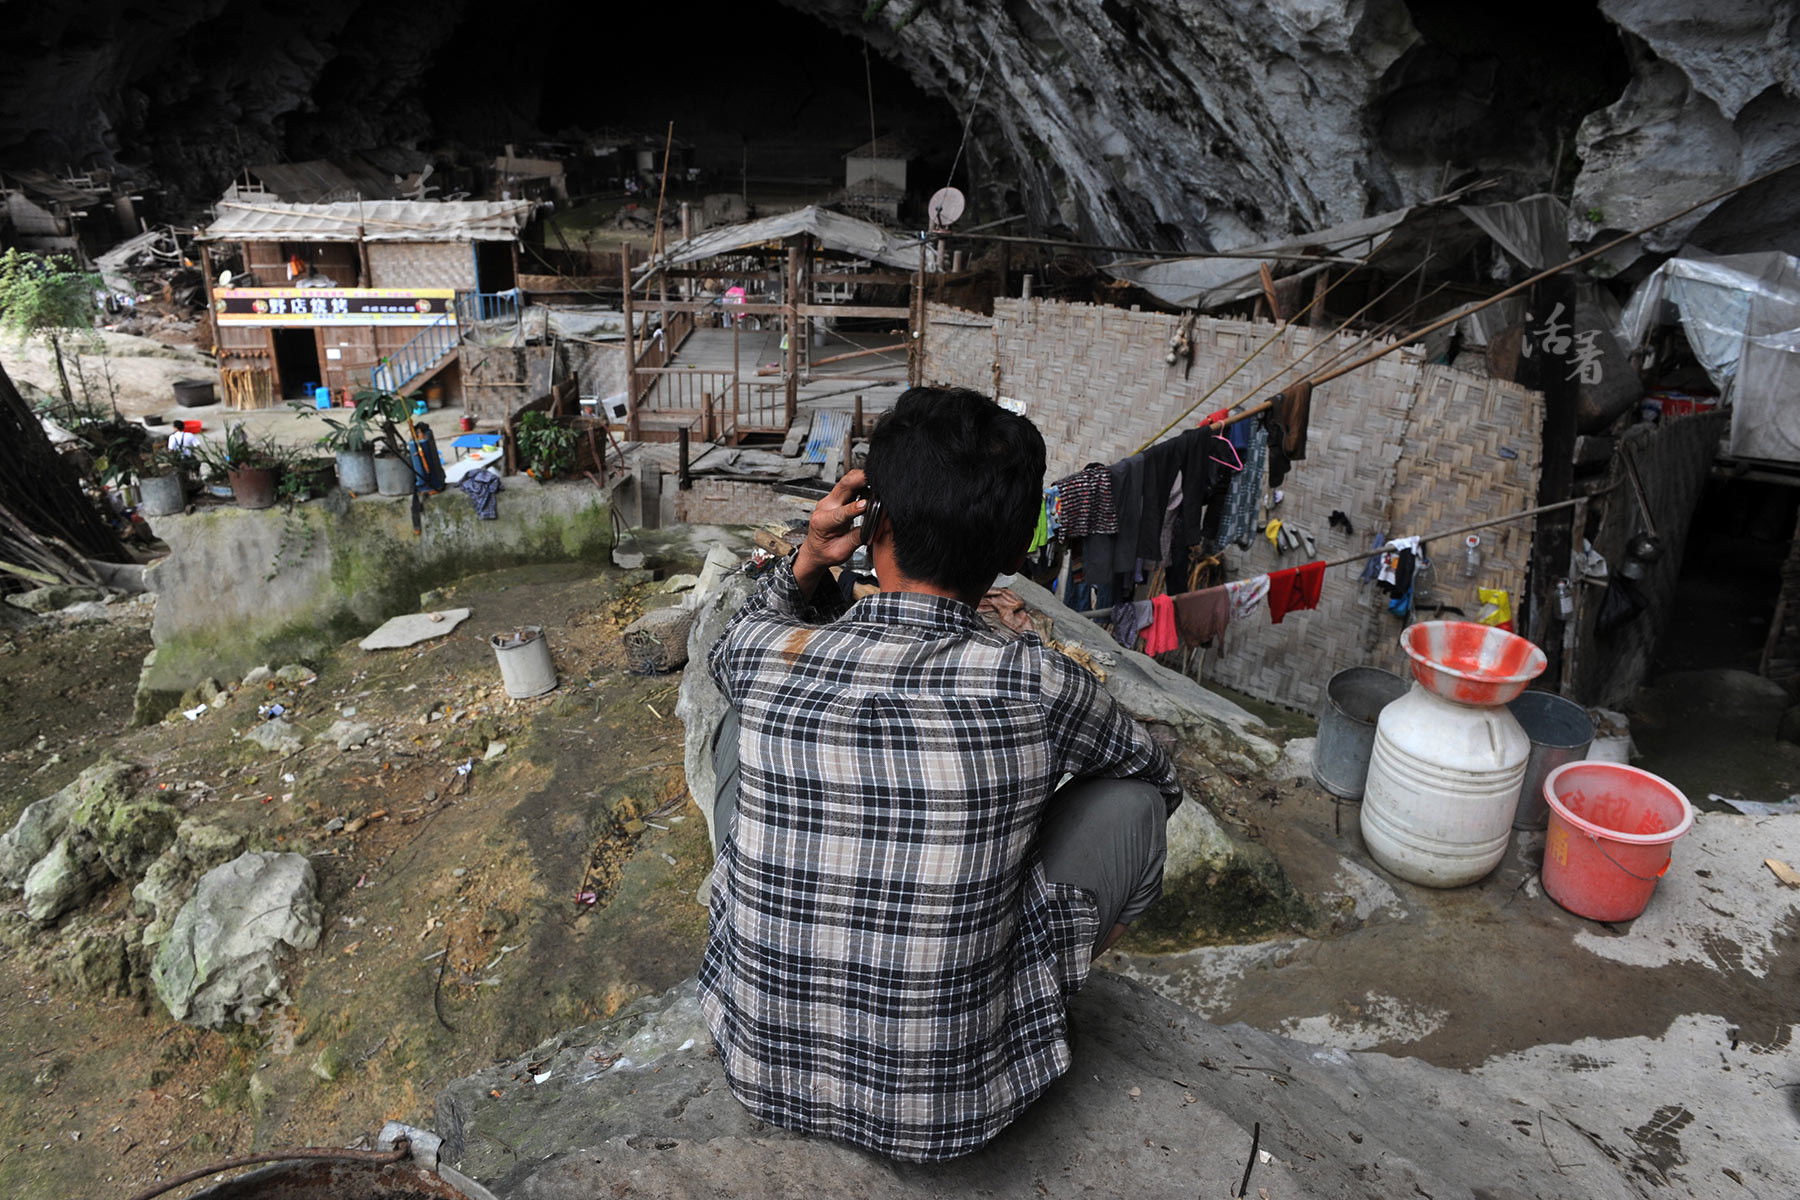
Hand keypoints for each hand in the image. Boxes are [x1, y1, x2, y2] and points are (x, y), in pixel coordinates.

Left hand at [793, 468, 867, 595]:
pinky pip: (849, 486)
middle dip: (859, 479)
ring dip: (861, 478)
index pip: (840, 513)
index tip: (866, 505)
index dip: (854, 508)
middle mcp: (825, 507)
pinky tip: (871, 484)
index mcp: (822, 522)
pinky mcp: (837, 499)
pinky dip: (861, 482)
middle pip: (843, 486)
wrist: (815, 550)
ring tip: (876, 479)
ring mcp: (830, 501)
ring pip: (846, 482)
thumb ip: (856, 538)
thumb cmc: (824, 552)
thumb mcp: (841, 552)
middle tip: (875, 477)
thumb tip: (873, 527)